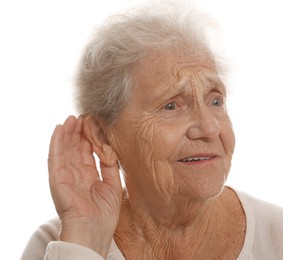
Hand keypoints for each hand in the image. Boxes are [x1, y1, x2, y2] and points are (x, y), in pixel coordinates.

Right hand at [48, 115, 121, 257]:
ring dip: (68, 133)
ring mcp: (65, 176)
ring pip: (65, 149)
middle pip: (76, 148)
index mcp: (89, 176)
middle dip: (79, 132)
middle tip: (83, 116)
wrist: (94, 231)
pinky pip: (56, 157)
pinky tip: (60, 128)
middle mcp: (76, 174)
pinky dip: (57, 142)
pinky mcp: (57, 179)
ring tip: (72, 118)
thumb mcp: (113, 185)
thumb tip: (109, 149)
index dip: (91, 138)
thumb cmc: (104, 214)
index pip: (88, 152)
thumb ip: (111, 166)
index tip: (94, 124)